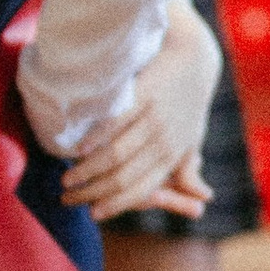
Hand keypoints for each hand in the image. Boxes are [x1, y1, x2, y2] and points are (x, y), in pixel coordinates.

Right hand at [63, 0, 222, 220]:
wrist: (194, 57)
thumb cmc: (189, 103)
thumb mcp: (193, 139)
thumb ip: (189, 171)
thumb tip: (202, 202)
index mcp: (174, 155)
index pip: (141, 189)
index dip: (115, 204)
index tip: (92, 213)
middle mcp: (165, 140)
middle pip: (123, 176)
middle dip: (93, 192)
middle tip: (68, 199)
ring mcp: (154, 118)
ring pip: (116, 153)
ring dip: (88, 170)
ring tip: (66, 178)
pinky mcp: (144, 94)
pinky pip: (116, 121)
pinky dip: (95, 137)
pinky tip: (78, 148)